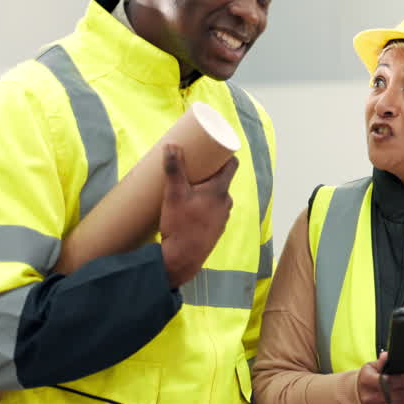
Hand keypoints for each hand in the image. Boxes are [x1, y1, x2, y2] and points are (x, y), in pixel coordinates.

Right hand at [160, 144, 237, 287]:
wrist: (183, 258)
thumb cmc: (181, 225)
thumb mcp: (174, 194)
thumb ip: (174, 169)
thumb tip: (171, 145)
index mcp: (220, 190)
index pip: (232, 165)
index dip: (224, 154)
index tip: (213, 147)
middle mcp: (226, 202)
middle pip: (222, 179)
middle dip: (209, 171)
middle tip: (193, 164)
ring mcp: (223, 216)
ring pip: (216, 195)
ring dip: (206, 189)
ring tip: (189, 185)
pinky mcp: (216, 227)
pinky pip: (213, 209)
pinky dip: (204, 203)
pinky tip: (191, 205)